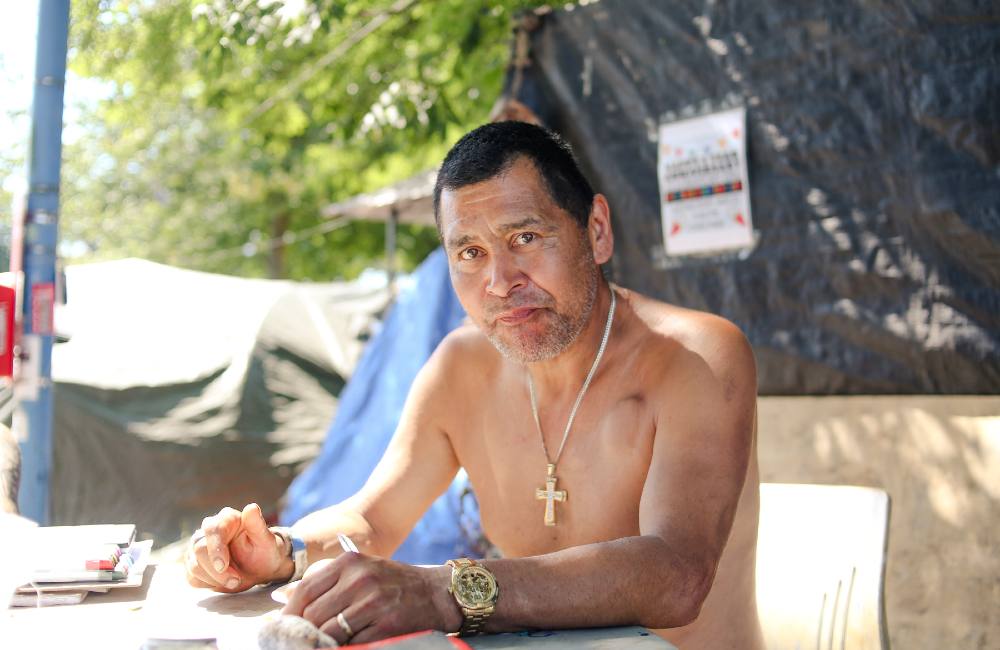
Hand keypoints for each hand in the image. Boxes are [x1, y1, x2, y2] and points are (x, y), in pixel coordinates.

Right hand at [185, 502, 290, 592]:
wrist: (261, 568)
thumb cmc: (265, 551)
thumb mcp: (266, 539)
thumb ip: (257, 524)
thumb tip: (252, 507)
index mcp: (227, 518)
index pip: (212, 530)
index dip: (215, 549)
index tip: (222, 566)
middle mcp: (209, 530)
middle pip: (199, 550)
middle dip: (218, 571)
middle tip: (236, 580)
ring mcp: (198, 547)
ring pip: (194, 566)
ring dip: (215, 579)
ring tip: (235, 580)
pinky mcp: (194, 563)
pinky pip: (193, 578)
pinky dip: (209, 584)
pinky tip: (224, 581)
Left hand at [281, 552, 461, 644]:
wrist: (435, 593)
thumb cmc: (392, 583)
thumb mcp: (360, 571)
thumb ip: (326, 583)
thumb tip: (284, 600)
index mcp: (349, 562)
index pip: (305, 591)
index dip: (289, 614)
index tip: (284, 627)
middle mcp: (359, 579)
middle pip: (313, 614)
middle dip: (303, 631)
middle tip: (301, 640)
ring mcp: (373, 602)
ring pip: (328, 632)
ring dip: (322, 642)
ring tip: (321, 644)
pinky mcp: (386, 624)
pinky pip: (351, 644)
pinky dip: (345, 647)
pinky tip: (347, 644)